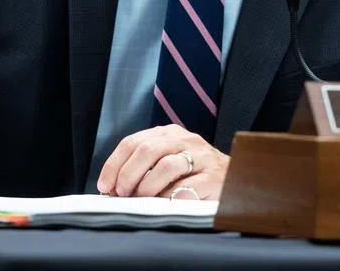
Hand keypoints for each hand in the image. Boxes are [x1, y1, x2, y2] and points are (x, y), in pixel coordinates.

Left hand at [96, 124, 229, 200]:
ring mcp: (201, 158)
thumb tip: (112, 187)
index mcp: (169, 134)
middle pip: (148, 150)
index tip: (104, 186)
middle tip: (121, 194)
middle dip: (128, 175)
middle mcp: (186, 140)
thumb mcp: (169, 160)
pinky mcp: (214, 178)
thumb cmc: (194, 174)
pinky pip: (186, 189)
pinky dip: (169, 199)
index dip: (114, 164)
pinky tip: (164, 205)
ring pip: (166, 167)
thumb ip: (145, 166)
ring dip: (147, 187)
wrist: (235, 178)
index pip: (133, 142)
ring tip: (142, 200)